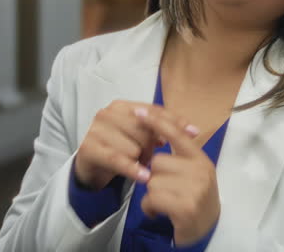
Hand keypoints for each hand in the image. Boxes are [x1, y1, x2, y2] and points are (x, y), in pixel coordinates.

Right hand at [74, 101, 196, 189]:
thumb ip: (162, 130)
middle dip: (151, 146)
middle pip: (144, 129)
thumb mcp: (141, 137)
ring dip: (139, 160)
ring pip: (133, 146)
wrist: (90, 166)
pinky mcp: (89, 148)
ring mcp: (96, 129)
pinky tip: (143, 177)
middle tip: (148, 157)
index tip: (194, 132)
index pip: (153, 110)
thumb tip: (192, 130)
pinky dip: (132, 168)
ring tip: (136, 163)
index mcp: (122, 106)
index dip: (174, 120)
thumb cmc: (119, 148)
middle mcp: (107, 113)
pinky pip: (117, 159)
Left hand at [136, 107, 219, 245]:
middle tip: (165, 190)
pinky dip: (149, 208)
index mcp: (201, 159)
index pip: (177, 134)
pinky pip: (152, 198)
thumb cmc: (195, 200)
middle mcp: (200, 171)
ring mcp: (194, 189)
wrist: (207, 232)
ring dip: (151, 195)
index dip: (157, 121)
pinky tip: (159, 213)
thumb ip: (180, 155)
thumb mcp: (193, 174)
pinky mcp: (185, 208)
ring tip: (164, 203)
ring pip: (152, 181)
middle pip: (158, 161)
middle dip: (154, 176)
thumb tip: (158, 129)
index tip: (139, 111)